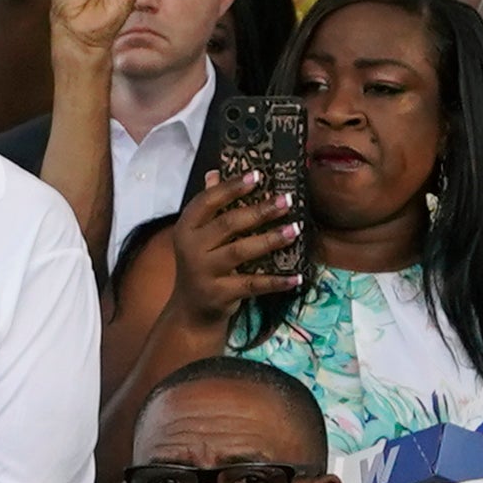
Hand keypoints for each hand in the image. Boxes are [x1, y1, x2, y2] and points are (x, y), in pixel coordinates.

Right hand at [168, 166, 308, 322]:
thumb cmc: (202, 264)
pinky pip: (252, 284)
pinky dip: (275, 281)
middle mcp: (191, 248)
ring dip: (270, 239)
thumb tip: (215, 173)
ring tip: (295, 229)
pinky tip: (296, 276)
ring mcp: (204, 272)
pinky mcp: (219, 293)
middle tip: (287, 201)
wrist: (191, 309)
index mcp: (186, 228)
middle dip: (260, 211)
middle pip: (228, 224)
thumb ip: (210, 207)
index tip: (257, 175)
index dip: (231, 187)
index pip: (206, 201)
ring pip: (241, 251)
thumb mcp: (199, 236)